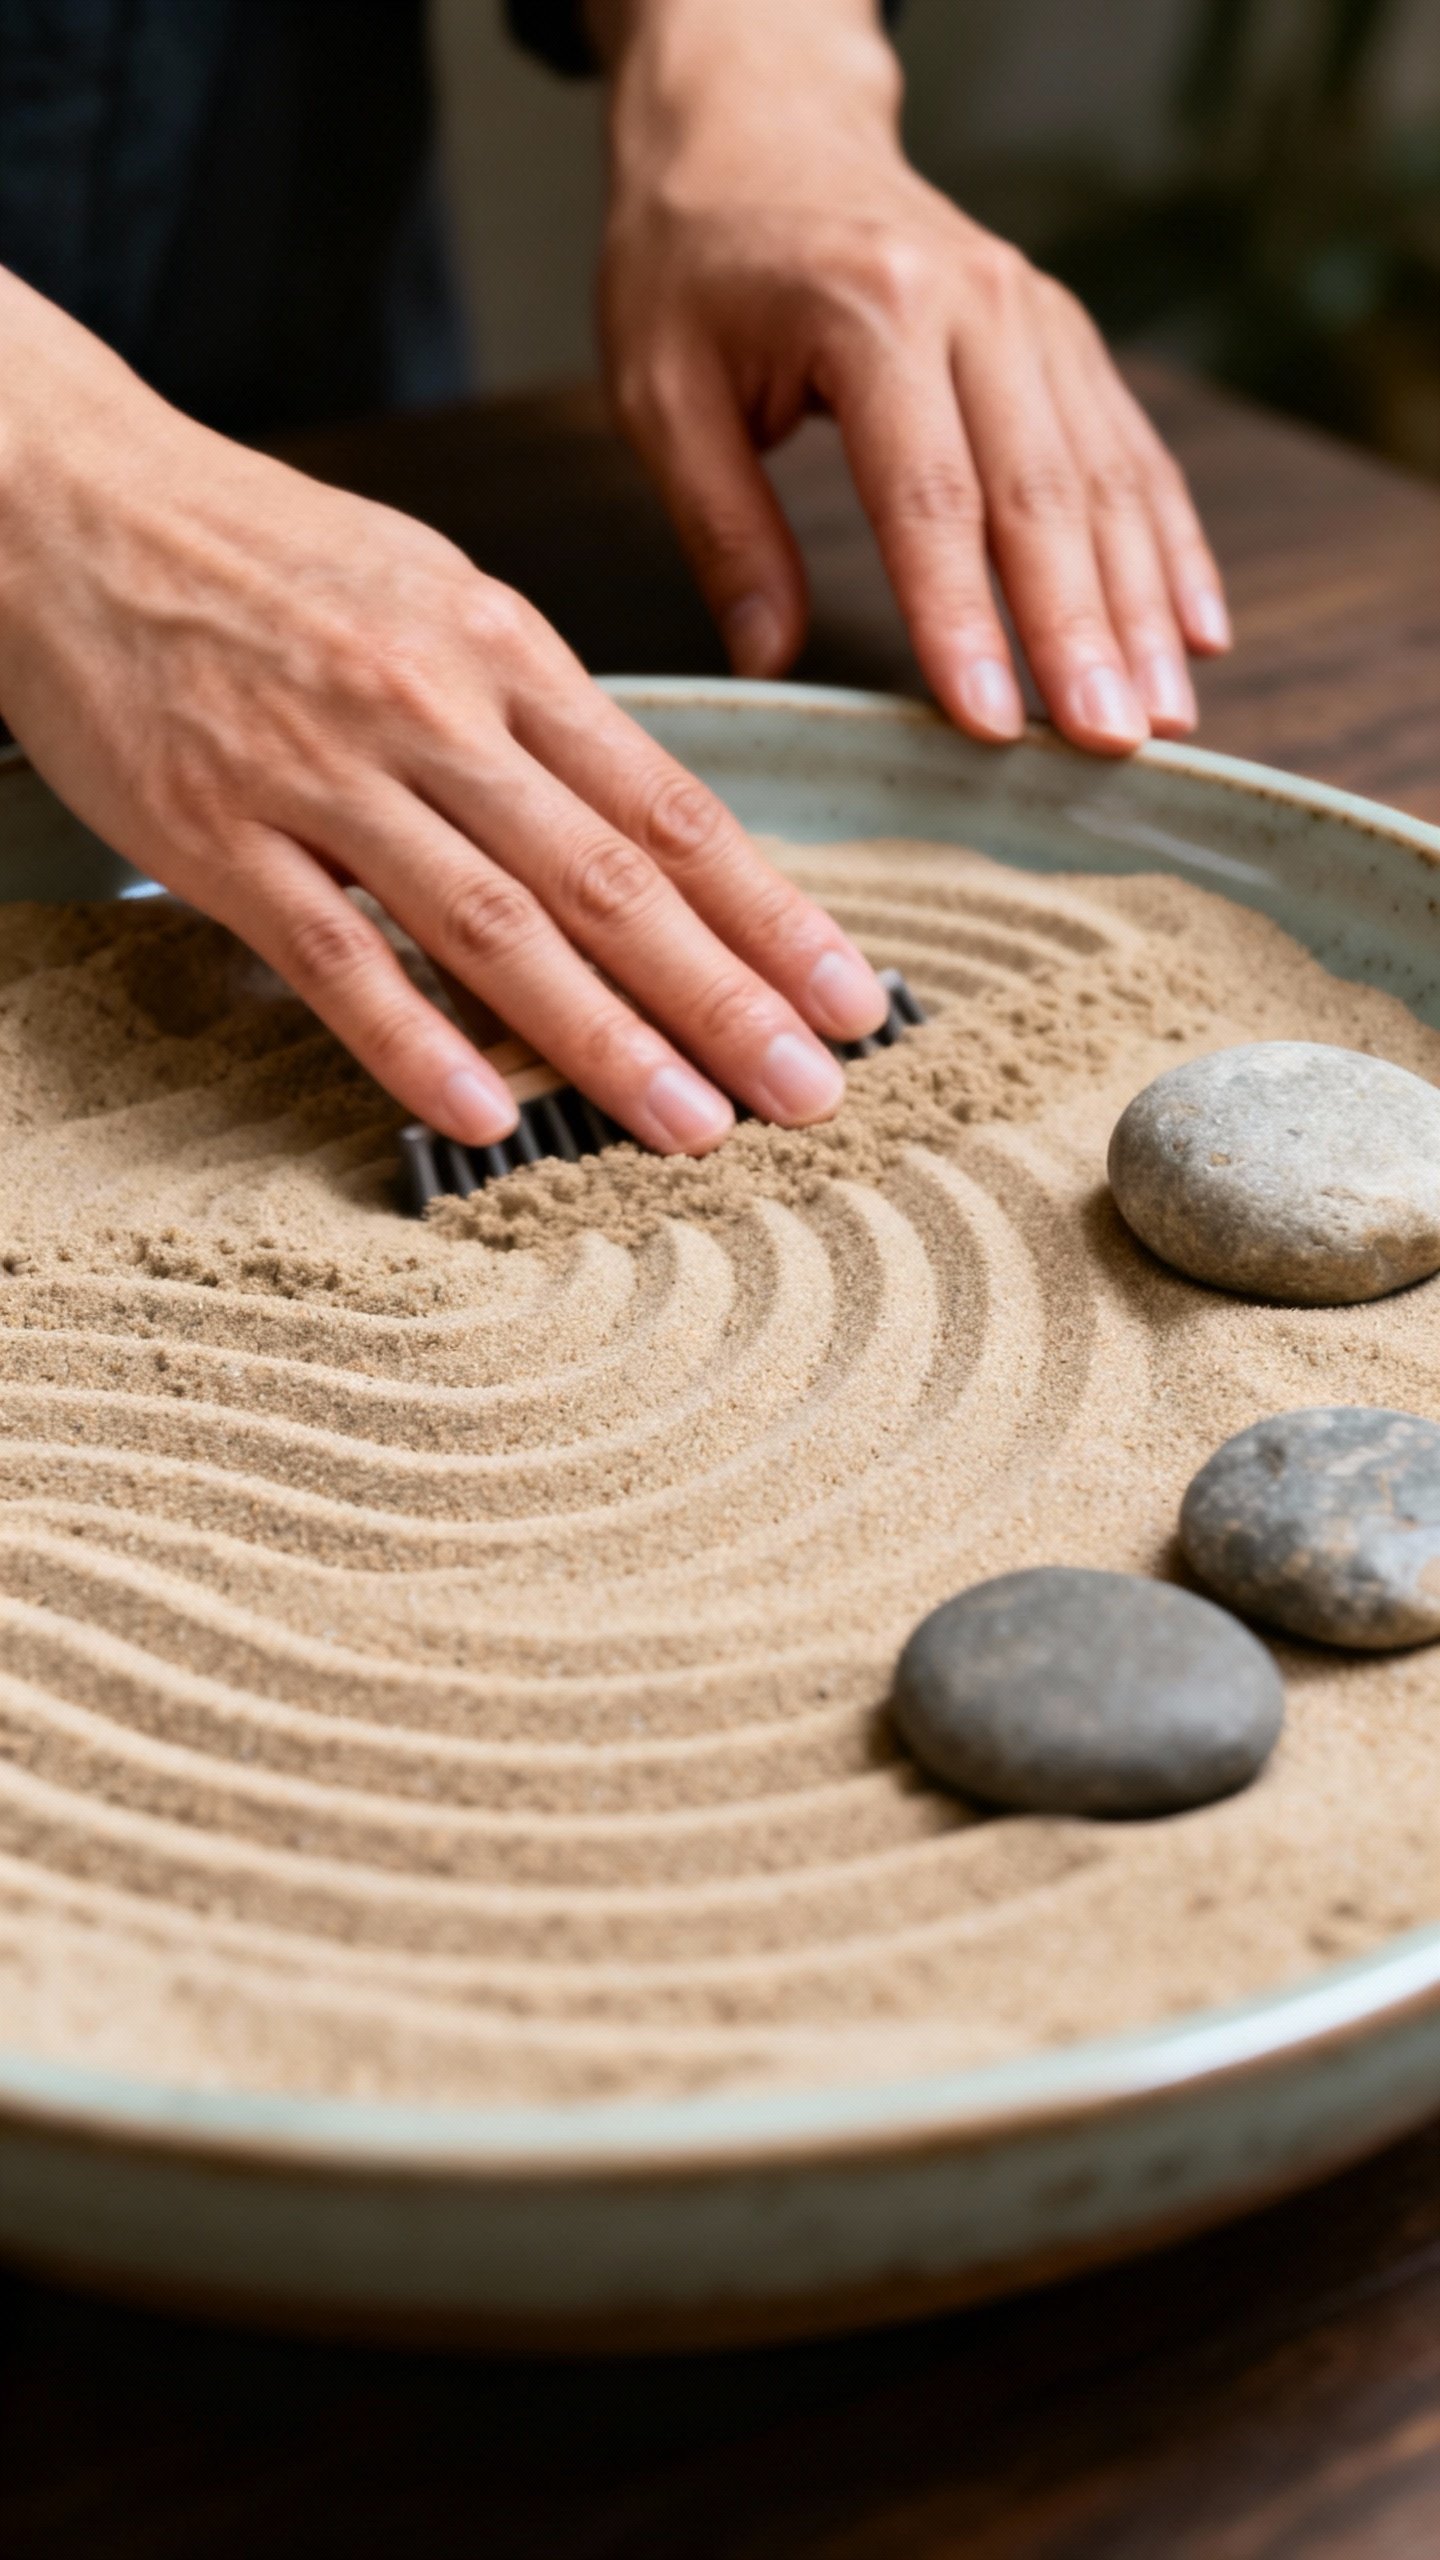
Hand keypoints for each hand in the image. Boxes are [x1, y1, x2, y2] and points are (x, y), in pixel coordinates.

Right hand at [0, 269, 887, 1151]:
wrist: (65, 497)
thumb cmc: (260, 555)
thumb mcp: (431, 593)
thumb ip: (533, 713)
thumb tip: (641, 824)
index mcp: (503, 651)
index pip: (668, 804)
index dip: (769, 910)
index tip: (849, 992)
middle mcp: (433, 710)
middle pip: (610, 876)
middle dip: (726, 995)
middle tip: (815, 1090)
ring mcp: (325, 775)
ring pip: (493, 926)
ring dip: (606, 1040)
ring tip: (695, 1125)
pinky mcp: (220, 836)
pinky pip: (335, 958)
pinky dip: (415, 1043)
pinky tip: (488, 1119)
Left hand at [597, 0, 1231, 754]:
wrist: (759, 128)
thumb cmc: (696, 262)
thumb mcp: (662, 391)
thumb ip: (721, 528)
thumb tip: (768, 660)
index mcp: (871, 311)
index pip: (928, 496)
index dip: (962, 620)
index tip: (989, 725)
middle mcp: (976, 302)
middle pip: (1040, 494)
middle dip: (1081, 632)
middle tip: (1108, 745)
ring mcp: (1035, 313)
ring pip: (1104, 479)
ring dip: (1142, 608)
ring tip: (1162, 720)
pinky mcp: (1063, 334)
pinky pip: (1131, 450)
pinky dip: (1169, 545)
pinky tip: (1197, 632)